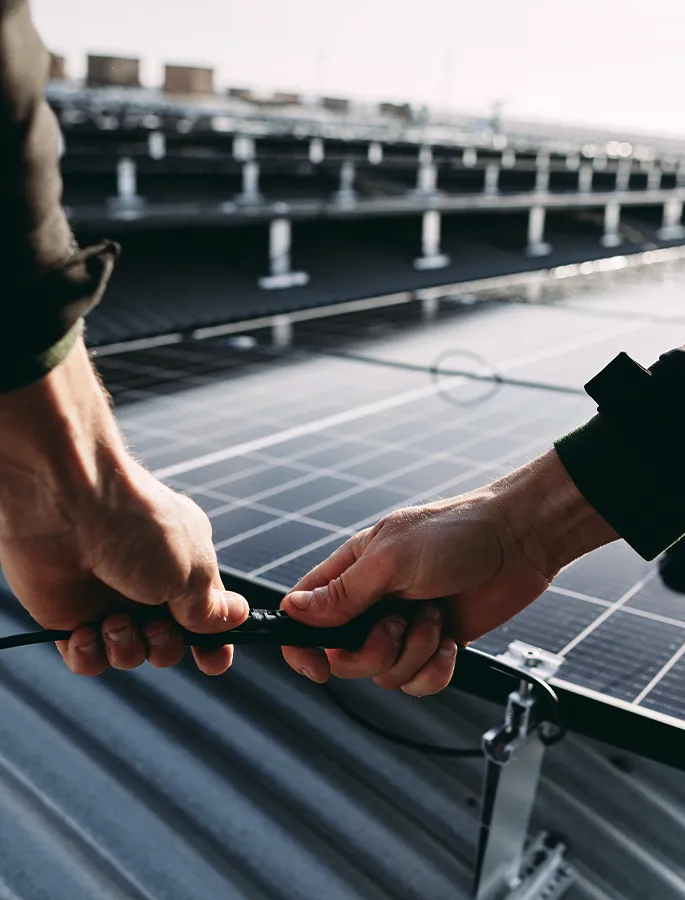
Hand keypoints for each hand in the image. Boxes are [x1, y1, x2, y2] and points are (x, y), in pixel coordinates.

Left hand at [0, 341, 247, 675]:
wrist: (65, 502)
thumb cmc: (137, 526)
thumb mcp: (192, 569)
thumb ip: (211, 607)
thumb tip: (236, 618)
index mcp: (185, 566)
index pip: (207, 616)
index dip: (214, 643)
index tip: (213, 661)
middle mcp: (148, 585)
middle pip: (170, 644)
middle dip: (167, 646)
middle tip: (157, 626)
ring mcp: (108, 601)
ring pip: (131, 655)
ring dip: (128, 649)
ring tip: (115, 621)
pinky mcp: (68, 616)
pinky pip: (87, 660)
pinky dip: (90, 655)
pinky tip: (86, 632)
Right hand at [281, 450, 617, 694]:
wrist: (519, 541)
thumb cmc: (455, 533)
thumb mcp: (391, 559)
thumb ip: (343, 592)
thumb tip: (294, 611)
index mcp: (351, 573)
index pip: (305, 616)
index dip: (301, 646)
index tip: (318, 667)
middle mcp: (372, 602)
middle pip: (344, 658)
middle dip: (373, 651)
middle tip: (398, 623)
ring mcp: (404, 626)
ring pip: (384, 674)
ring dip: (413, 653)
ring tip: (435, 617)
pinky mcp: (435, 645)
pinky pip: (419, 682)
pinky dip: (435, 669)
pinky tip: (451, 639)